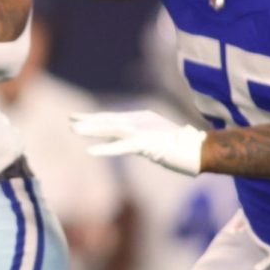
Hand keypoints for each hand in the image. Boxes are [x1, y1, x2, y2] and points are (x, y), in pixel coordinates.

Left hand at [71, 109, 205, 175]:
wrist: (199, 150)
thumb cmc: (179, 147)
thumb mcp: (153, 140)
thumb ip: (134, 139)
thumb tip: (117, 141)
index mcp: (141, 119)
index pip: (111, 118)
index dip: (92, 118)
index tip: (75, 117)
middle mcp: (140, 122)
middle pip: (109, 120)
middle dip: (88, 120)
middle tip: (69, 119)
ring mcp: (143, 132)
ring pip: (112, 129)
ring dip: (92, 130)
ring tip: (74, 130)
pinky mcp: (146, 144)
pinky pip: (121, 147)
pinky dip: (105, 149)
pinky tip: (89, 152)